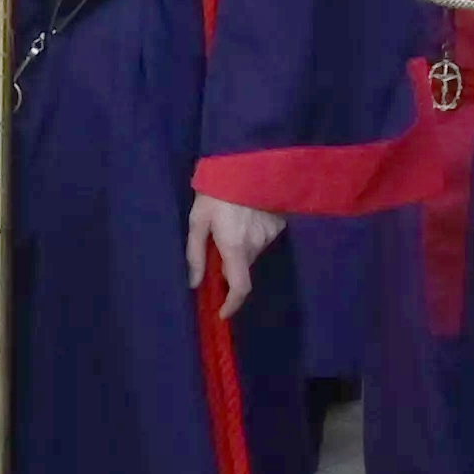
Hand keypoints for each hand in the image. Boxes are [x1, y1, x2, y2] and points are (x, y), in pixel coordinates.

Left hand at [187, 193, 287, 310]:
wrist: (246, 161)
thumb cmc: (216, 190)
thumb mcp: (198, 220)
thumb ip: (195, 254)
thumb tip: (194, 283)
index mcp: (235, 246)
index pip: (240, 287)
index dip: (232, 304)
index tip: (222, 312)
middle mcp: (256, 245)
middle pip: (242, 268)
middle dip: (229, 266)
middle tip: (215, 247)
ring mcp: (270, 234)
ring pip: (252, 252)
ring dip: (240, 248)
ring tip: (229, 224)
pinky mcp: (279, 223)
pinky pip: (262, 238)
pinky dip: (251, 235)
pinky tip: (243, 215)